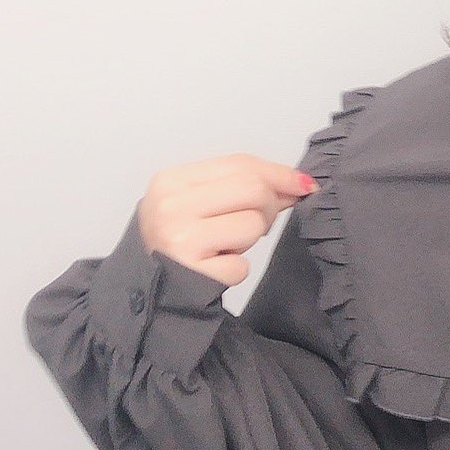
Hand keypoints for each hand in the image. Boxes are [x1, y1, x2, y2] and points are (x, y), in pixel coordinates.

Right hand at [137, 153, 319, 285]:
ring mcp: (179, 239)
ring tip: (225, 244)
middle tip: (255, 223)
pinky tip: (215, 266)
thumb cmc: (179, 238)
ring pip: (252, 225)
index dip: (279, 174)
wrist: (146, 286)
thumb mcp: (200, 200)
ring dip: (250, 239)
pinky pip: (242, 265)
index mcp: (172, 180)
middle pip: (253, 189)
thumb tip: (298, 183)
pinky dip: (236, 268)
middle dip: (267, 207)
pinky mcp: (191, 272)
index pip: (240, 164)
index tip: (303, 184)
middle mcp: (170, 206)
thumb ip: (242, 185)